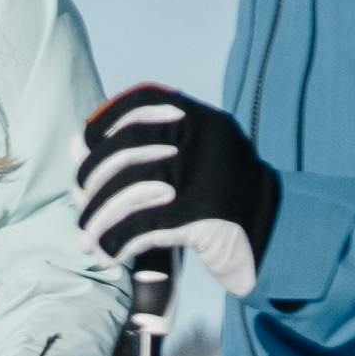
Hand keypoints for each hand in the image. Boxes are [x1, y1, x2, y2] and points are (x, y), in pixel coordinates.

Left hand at [78, 89, 279, 296]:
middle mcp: (207, 141)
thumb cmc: (221, 198)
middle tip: (80, 205)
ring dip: (98, 219)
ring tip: (88, 239)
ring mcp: (208, 177)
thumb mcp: (189, 163)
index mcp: (205, 119)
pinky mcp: (206, 217)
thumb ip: (137, 151)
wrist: (280, 234)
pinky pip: (144, 227)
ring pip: (130, 191)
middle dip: (91, 181)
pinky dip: (117, 242)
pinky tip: (109, 253)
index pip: (143, 102)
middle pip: (127, 150)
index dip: (105, 122)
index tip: (85, 146)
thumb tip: (74, 145)